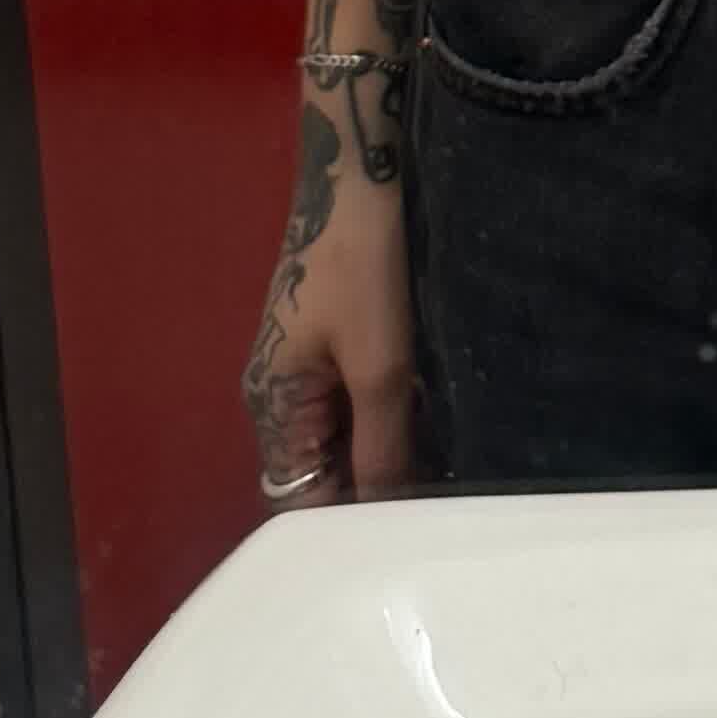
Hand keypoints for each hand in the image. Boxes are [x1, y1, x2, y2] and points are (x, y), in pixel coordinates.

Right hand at [242, 81, 420, 507]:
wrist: (362, 174)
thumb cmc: (362, 268)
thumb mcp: (380, 366)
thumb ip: (382, 447)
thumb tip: (388, 515)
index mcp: (272, 406)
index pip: (295, 497)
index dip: (343, 525)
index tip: (398, 543)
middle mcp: (280, 394)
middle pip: (318, 470)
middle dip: (370, 492)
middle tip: (434, 514)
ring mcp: (307, 366)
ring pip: (343, 437)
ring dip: (385, 454)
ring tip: (443, 480)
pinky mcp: (337, 342)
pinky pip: (356, 402)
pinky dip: (390, 418)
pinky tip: (436, 428)